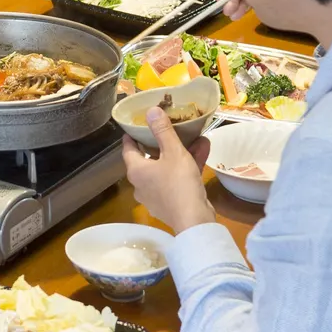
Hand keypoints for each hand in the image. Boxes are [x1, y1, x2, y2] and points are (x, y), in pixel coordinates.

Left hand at [123, 107, 216, 232]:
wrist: (193, 220)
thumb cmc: (178, 183)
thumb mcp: (173, 152)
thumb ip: (162, 131)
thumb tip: (151, 111)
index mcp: (136, 171)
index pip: (128, 149)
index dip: (132, 135)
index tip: (136, 124)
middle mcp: (141, 184)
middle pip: (148, 159)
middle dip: (162, 143)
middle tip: (168, 129)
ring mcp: (155, 196)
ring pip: (166, 169)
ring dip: (180, 154)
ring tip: (195, 139)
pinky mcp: (169, 204)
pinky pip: (175, 180)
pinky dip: (186, 167)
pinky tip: (203, 153)